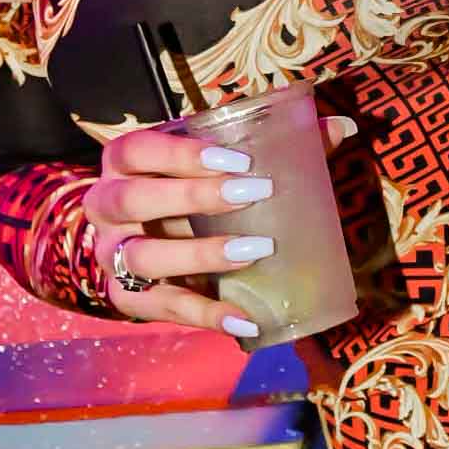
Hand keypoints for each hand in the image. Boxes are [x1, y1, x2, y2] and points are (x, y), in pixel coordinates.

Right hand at [84, 116, 354, 338]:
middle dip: (195, 195)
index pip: (140, 149)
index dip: (184, 153)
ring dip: (200, 254)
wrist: (134, 238)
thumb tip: (341, 128)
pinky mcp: (126, 297)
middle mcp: (106, 204)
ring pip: (142, 257)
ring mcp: (111, 254)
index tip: (240, 158)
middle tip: (257, 192)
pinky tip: (246, 319)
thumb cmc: (184, 187)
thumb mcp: (211, 161)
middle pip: (135, 199)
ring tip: (255, 251)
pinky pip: (162, 308)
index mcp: (124, 161)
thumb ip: (270, 143)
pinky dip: (206, 315)